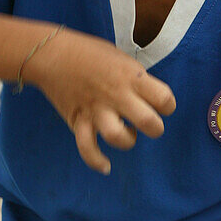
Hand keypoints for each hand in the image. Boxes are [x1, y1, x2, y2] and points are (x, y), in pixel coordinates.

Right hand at [29, 27, 175, 173]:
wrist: (53, 53)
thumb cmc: (91, 53)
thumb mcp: (121, 59)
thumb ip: (136, 80)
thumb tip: (148, 99)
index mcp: (131, 76)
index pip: (164, 98)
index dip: (167, 105)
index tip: (160, 104)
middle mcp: (117, 94)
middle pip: (149, 122)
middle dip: (155, 128)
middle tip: (148, 123)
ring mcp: (97, 110)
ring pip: (119, 137)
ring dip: (129, 140)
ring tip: (127, 133)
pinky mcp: (78, 121)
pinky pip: (87, 148)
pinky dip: (97, 161)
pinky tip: (106, 166)